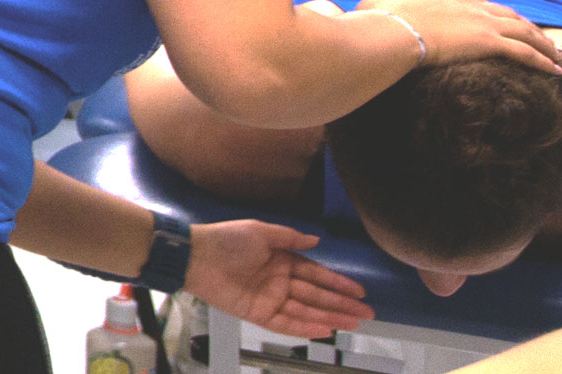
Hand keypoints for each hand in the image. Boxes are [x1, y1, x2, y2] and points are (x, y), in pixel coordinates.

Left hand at [186, 219, 372, 338]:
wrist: (195, 255)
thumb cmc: (225, 239)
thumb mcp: (261, 231)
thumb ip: (290, 237)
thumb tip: (316, 239)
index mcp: (281, 260)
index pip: (317, 274)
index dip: (338, 283)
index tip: (359, 291)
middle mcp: (278, 281)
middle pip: (316, 295)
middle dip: (342, 304)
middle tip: (366, 313)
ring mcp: (269, 298)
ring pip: (306, 310)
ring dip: (330, 317)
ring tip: (353, 323)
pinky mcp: (257, 313)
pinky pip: (285, 323)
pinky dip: (304, 327)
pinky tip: (325, 330)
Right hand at [361, 0, 561, 73]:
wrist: (389, 33)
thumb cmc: (376, 24)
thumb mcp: (368, 10)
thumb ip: (364, 9)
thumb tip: (342, 11)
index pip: (474, 3)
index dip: (490, 13)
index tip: (498, 22)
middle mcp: (466, 4)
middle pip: (505, 14)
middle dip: (524, 26)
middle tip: (538, 38)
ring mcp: (479, 21)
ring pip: (523, 31)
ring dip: (542, 43)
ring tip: (555, 56)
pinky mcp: (487, 41)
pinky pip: (524, 52)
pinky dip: (542, 60)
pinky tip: (554, 70)